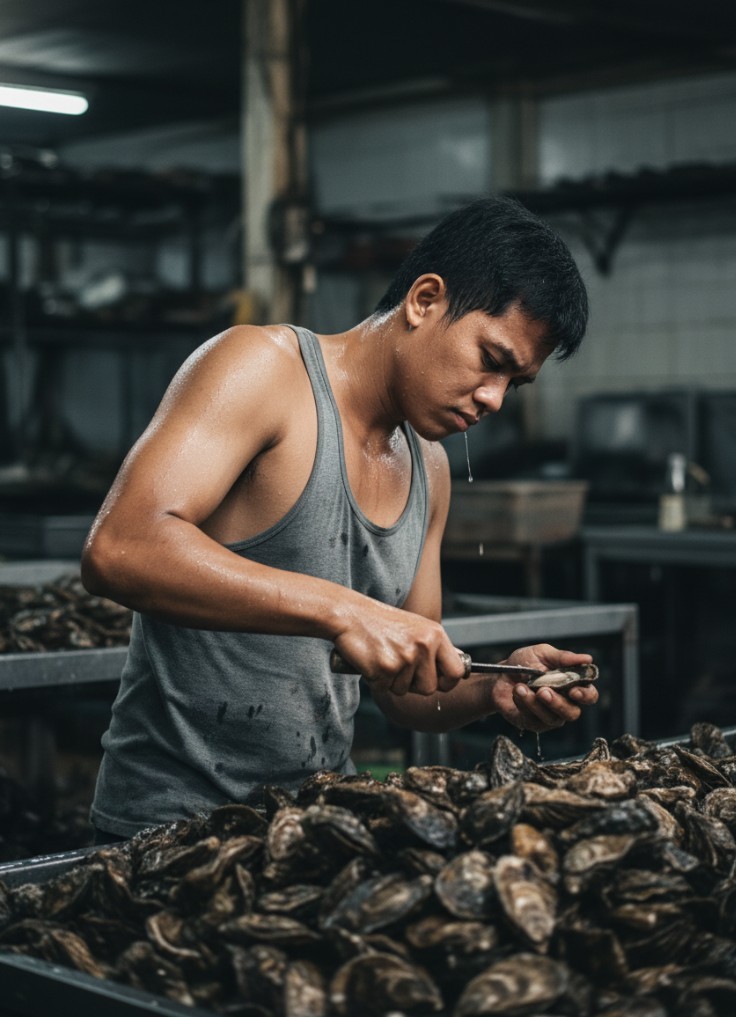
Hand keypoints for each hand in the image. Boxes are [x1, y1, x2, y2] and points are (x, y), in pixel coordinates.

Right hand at [332, 602, 465, 696]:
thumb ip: (435, 648)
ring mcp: (405, 658)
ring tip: (383, 657)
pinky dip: (376, 680)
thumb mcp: (416, 628)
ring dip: (392, 681)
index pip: (457, 671)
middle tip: (399, 667)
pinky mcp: (385, 668)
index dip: (447, 682)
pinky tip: (371, 661)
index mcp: (435, 635)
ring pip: (404, 690)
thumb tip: (458, 668)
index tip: (437, 682)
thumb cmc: (380, 622)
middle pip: (429, 688)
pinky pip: (385, 689)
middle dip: (414, 685)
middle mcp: (424, 646)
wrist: (350, 614)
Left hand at [488, 643, 597, 733]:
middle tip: (543, 691)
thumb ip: (563, 657)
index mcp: (572, 686)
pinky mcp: (532, 723)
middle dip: (558, 703)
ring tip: (521, 687)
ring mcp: (549, 716)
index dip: (585, 695)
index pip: (589, 696)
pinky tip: (516, 692)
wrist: (499, 674)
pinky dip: (523, 704)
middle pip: (572, 713)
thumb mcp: (542, 654)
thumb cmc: (524, 663)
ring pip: (552, 718)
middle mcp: (564, 704)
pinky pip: (533, 720)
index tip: (574, 690)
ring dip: (535, 703)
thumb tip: (587, 658)